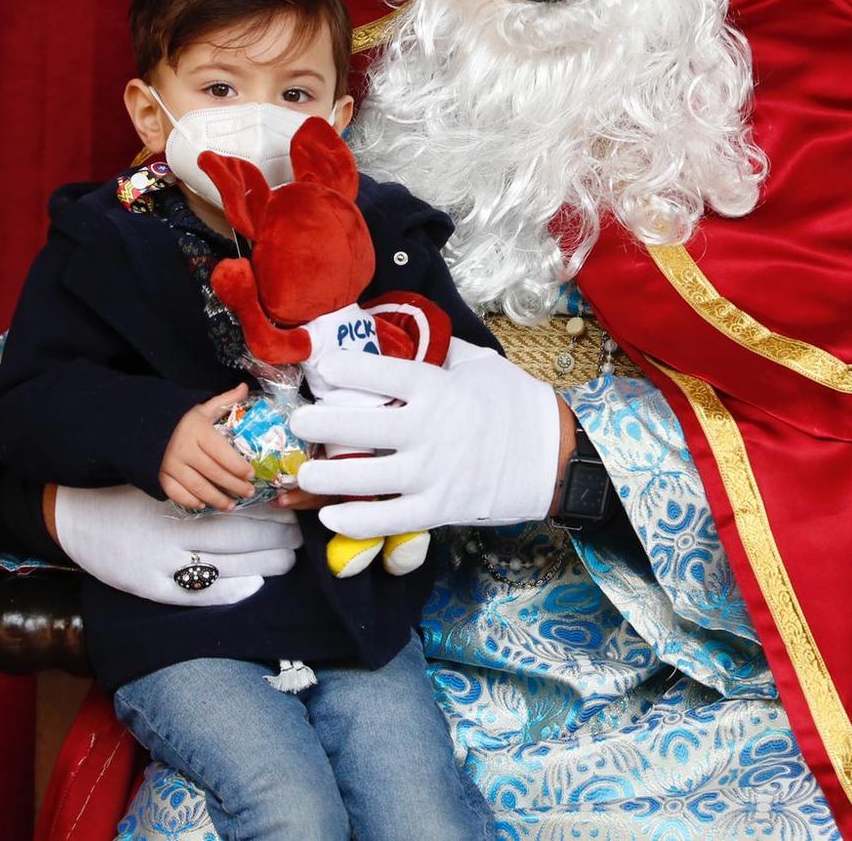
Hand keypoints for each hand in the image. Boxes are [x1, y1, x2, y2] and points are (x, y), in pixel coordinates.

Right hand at [51, 484, 300, 606]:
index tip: (289, 515)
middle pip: (235, 538)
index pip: (234, 509)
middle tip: (297, 540)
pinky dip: (226, 591)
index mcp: (178, 501)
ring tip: (285, 561)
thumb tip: (244, 483)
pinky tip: (252, 586)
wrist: (72, 511)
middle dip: (273, 540)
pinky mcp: (148, 585)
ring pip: (223, 565)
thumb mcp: (160, 481)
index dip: (267, 515)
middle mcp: (172, 531)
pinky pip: (194, 593)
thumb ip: (198, 483)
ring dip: (261, 564)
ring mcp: (160, 561)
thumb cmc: (122, 492)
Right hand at [159, 385, 255, 509]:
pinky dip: (191, 501)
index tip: (251, 474)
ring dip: (216, 499)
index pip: (221, 452)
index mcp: (197, 432)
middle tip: (249, 492)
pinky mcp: (161, 476)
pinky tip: (204, 505)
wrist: (146, 425)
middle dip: (233, 485)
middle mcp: (184, 450)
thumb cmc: (181, 419)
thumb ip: (225, 400)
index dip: (237, 465)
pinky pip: (177, 494)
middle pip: (213, 472)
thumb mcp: (202, 408)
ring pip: (197, 487)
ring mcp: (171, 465)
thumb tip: (245, 387)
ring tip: (231, 505)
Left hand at [289, 338, 560, 537]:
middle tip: (299, 423)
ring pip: (366, 479)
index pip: (383, 373)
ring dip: (326, 478)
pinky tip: (331, 516)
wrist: (552, 457)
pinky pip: (389, 519)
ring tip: (303, 474)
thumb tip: (406, 330)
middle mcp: (430, 430)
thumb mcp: (481, 364)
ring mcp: (433, 473)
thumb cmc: (514, 404)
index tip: (321, 367)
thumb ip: (441, 350)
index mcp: (439, 389)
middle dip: (321, 425)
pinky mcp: (439, 508)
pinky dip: (356, 521)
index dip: (347, 369)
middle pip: (362, 428)